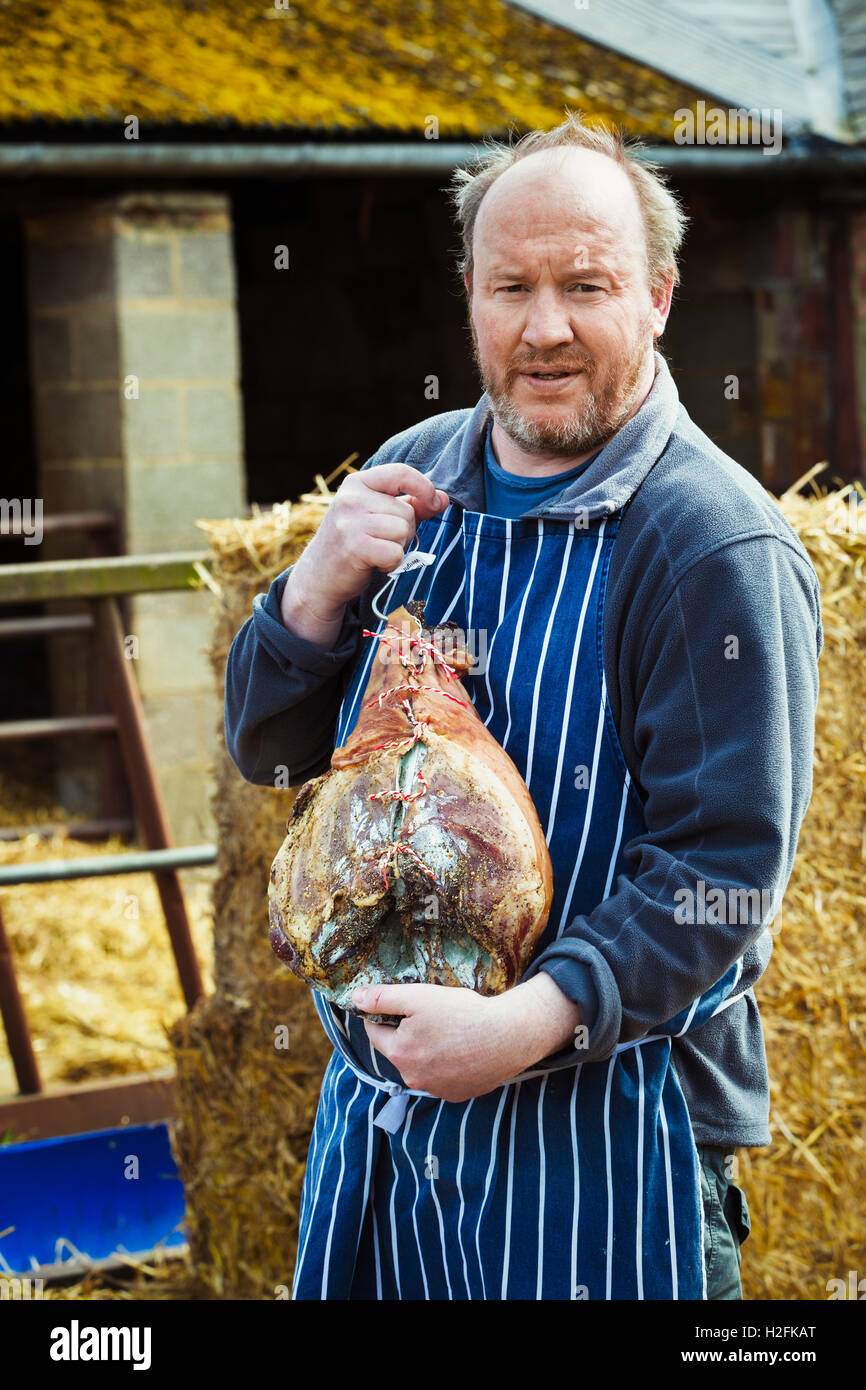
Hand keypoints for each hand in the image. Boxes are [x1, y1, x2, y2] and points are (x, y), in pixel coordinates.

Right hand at [281, 464, 448, 645]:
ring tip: (377, 552)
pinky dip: (392, 563)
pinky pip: (395, 553)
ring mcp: (350, 522)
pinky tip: (375, 564)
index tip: (434, 503)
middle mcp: (351, 498)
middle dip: (404, 531)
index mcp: (357, 483)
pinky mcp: (353, 547)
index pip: (401, 472)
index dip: (424, 487)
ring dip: (398, 548)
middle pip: (406, 511)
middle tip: (382, 541)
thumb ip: (411, 504)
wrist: (319, 577)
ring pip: (403, 531)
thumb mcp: (378, 516)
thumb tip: (443, 498)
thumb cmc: (355, 543)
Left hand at [351, 974, 581, 1102]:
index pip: (375, 1032)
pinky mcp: (457, 1095)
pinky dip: (448, 1064)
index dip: (386, 1014)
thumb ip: (383, 998)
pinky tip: (464, 1049)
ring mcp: (436, 1090)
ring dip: (428, 1050)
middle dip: (408, 1033)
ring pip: (421, 1065)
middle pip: (399, 1050)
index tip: (404, 1004)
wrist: (508, 1036)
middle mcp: (412, 1078)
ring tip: (451, 1031)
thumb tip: (354, 998)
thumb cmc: (462, 1013)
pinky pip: (443, 1077)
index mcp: (399, 1053)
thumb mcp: (418, 997)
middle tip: (433, 1015)